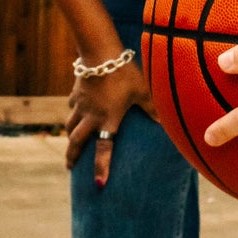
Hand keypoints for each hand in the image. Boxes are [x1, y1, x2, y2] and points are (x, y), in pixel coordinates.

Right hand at [65, 56, 155, 186]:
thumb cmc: (124, 73)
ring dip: (69, 136)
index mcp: (108, 119)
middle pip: (76, 141)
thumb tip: (167, 123)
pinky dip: (73, 111)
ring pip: (70, 124)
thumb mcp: (143, 91)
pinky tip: (76, 109)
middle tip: (69, 168)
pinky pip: (72, 105)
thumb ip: (152, 108)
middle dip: (72, 156)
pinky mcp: (76, 91)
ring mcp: (81, 103)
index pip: (104, 149)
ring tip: (70, 144)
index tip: (99, 185)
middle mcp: (91, 115)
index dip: (101, 168)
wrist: (99, 52)